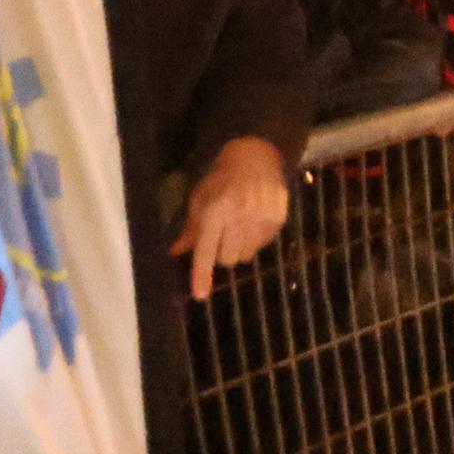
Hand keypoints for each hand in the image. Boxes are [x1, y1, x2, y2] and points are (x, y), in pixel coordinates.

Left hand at [171, 138, 289, 301]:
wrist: (255, 158)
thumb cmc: (221, 180)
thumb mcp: (200, 200)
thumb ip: (190, 229)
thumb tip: (175, 252)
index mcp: (216, 212)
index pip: (207, 251)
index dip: (202, 275)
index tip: (200, 295)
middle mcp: (240, 217)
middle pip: (228, 258)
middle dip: (221, 254)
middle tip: (221, 238)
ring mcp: (262, 218)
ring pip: (247, 254)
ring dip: (239, 248)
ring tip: (238, 228)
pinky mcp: (278, 219)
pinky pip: (263, 245)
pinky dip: (255, 240)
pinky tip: (253, 222)